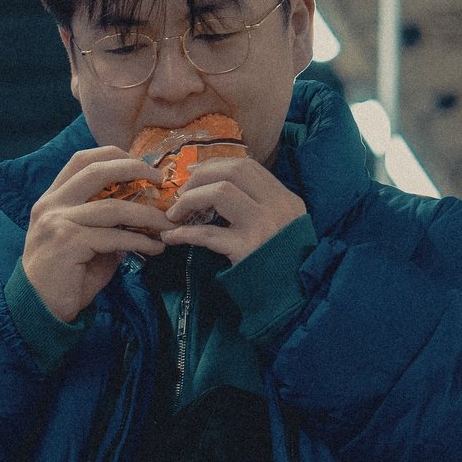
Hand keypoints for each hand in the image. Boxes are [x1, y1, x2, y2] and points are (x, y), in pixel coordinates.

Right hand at [21, 147, 174, 323]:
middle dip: (134, 169)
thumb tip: (140, 214)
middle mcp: (51, 205)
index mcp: (52, 199)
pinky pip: (114, 236)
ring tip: (167, 224)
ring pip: (113, 207)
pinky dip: (140, 240)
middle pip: (97, 172)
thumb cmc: (63, 276)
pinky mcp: (69, 243)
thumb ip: (104, 224)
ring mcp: (58, 223)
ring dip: (147, 214)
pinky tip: (155, 247)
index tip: (141, 164)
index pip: (81, 161)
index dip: (113, 155)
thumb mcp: (82, 242)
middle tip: (161, 180)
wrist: (38, 308)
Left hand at [159, 154, 308, 264]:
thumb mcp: (280, 226)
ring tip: (175, 214)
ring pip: (220, 192)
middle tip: (181, 194)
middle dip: (199, 177)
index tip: (192, 173)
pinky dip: (183, 233)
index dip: (214, 165)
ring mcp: (262, 226)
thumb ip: (257, 206)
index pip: (246, 166)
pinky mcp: (246, 249)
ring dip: (190, 199)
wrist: (290, 296)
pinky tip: (170, 237)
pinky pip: (207, 233)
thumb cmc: (279, 263)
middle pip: (232, 172)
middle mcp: (277, 207)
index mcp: (285, 198)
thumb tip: (214, 187)